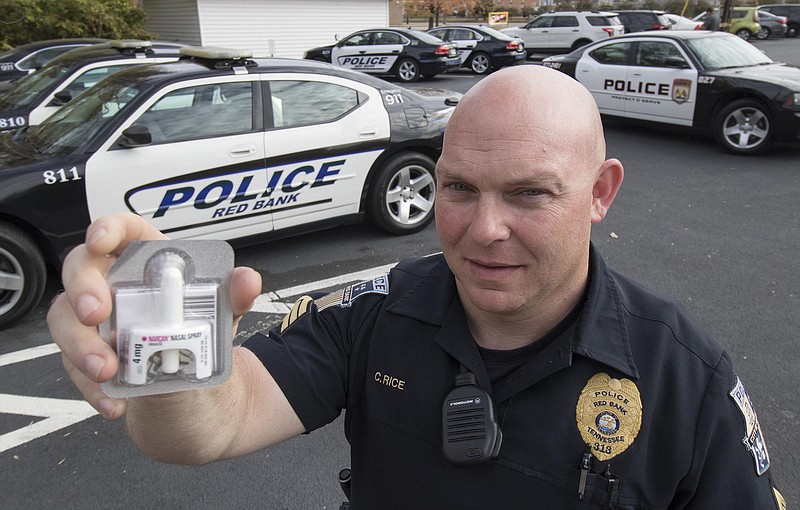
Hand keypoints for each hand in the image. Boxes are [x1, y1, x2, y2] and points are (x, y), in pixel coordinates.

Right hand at [47, 213, 261, 419]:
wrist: (196, 394)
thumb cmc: (200, 335)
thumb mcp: (222, 317)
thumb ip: (234, 296)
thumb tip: (247, 280)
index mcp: (148, 262)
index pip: (123, 231)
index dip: (107, 228)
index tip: (101, 242)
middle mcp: (115, 285)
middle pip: (80, 268)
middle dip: (82, 289)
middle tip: (95, 314)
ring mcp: (96, 321)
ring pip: (64, 318)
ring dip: (79, 345)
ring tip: (107, 370)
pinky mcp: (87, 357)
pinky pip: (73, 367)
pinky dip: (91, 387)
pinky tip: (115, 402)